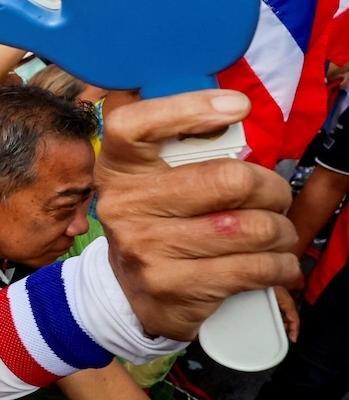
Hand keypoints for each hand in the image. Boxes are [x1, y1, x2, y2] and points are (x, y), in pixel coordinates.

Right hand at [96, 89, 296, 341]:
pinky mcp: (171, 286)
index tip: (236, 107)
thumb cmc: (159, 223)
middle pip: (225, 180)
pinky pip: (251, 268)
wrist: (130, 292)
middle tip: (275, 197)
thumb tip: (238, 118)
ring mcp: (144, 248)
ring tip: (277, 234)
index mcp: (119, 169)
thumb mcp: (155, 182)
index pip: (133, 126)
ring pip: (248, 228)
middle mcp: (123, 205)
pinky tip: (276, 262)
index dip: (185, 109)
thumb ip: (189, 151)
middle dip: (271, 189)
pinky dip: (279, 264)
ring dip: (280, 231)